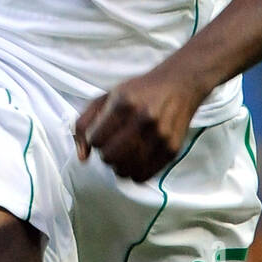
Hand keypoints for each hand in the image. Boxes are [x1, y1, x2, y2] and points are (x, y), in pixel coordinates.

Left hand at [73, 60, 204, 182]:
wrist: (179, 85)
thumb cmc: (140, 91)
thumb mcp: (108, 96)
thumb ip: (85, 123)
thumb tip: (82, 157)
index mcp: (124, 103)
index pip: (95, 139)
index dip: (94, 139)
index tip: (101, 134)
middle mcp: (144, 119)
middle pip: (109, 157)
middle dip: (105, 154)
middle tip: (112, 145)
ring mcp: (160, 136)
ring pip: (125, 170)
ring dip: (118, 165)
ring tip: (124, 153)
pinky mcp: (172, 149)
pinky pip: (143, 176)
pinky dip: (134, 173)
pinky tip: (136, 159)